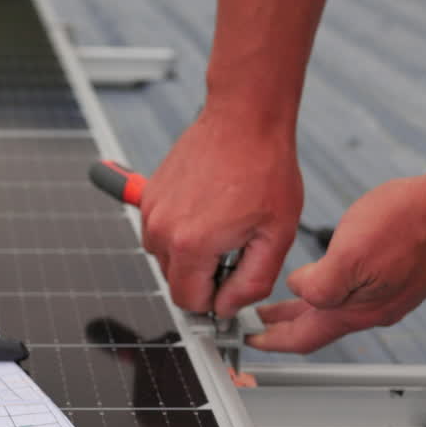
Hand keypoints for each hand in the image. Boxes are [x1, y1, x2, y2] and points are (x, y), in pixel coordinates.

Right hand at [141, 109, 302, 317]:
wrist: (244, 118)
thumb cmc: (264, 167)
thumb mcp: (276, 235)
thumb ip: (252, 282)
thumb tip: (227, 308)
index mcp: (191, 245)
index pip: (189, 302)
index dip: (214, 302)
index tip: (232, 288)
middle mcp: (162, 230)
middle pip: (175, 282)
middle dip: (204, 277)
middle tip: (236, 249)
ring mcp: (151, 211)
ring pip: (166, 259)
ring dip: (191, 255)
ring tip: (222, 227)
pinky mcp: (149, 196)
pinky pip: (160, 232)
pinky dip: (181, 232)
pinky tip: (209, 211)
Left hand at [249, 175, 425, 352]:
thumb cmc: (411, 223)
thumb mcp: (349, 253)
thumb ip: (319, 283)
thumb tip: (298, 292)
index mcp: (356, 311)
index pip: (304, 338)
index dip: (273, 341)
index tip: (250, 340)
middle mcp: (375, 310)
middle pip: (318, 326)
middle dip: (285, 325)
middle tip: (259, 323)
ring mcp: (391, 294)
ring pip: (338, 307)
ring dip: (308, 307)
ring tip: (285, 301)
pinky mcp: (403, 275)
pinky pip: (357, 291)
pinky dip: (333, 289)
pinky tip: (330, 272)